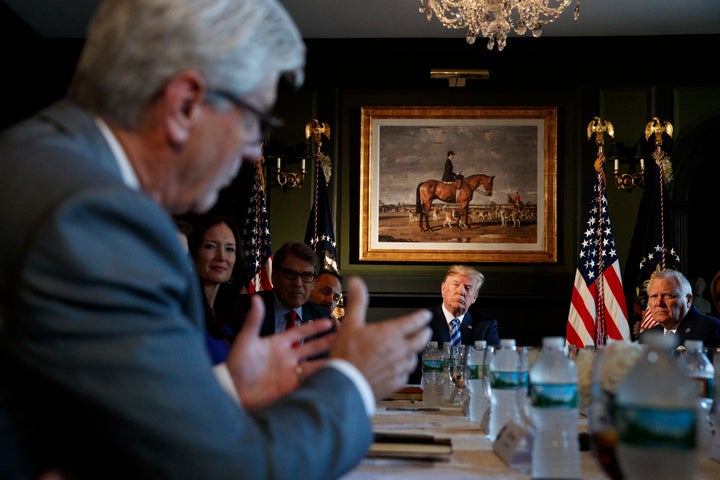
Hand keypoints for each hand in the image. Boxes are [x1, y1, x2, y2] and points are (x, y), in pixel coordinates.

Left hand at [226, 294, 335, 409]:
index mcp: (278, 343)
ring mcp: (290, 373)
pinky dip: (320, 380)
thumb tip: (256, 299)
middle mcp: (288, 357)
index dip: (314, 327)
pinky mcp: (290, 388)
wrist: (231, 390)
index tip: (329, 322)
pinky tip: (331, 378)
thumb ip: (253, 321)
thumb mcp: (245, 341)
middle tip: (345, 336)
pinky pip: (309, 383)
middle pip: (312, 348)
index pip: (301, 332)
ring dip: (328, 361)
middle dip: (328, 342)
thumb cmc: (235, 365)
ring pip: (314, 365)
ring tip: (344, 359)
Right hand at [329, 276, 431, 400]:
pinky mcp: (395, 383)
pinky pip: (406, 375)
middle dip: (424, 333)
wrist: (345, 385)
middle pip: (420, 340)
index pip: (414, 322)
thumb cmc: (347, 355)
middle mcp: (399, 350)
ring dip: (415, 352)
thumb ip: (357, 301)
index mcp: (391, 333)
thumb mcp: (350, 323)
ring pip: (414, 358)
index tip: (426, 315)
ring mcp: (399, 368)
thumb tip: (356, 282)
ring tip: (413, 350)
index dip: (422, 317)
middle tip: (426, 330)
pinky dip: (405, 370)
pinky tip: (400, 369)